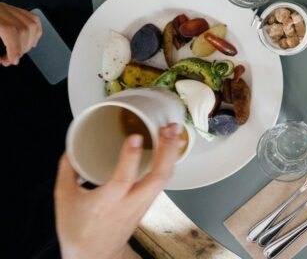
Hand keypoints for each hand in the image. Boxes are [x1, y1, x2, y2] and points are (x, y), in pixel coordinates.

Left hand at [0, 3, 41, 65]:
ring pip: (32, 23)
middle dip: (22, 48)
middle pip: (24, 28)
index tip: (13, 60)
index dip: (15, 47)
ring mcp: (9, 9)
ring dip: (30, 42)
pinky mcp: (14, 9)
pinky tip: (30, 41)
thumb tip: (5, 60)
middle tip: (13, 59)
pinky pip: (33, 19)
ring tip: (20, 52)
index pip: (10, 30)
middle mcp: (2, 10)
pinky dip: (36, 32)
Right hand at [55, 124, 184, 258]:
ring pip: (165, 179)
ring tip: (174, 132)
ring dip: (172, 154)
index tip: (135, 137)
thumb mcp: (64, 199)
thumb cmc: (78, 229)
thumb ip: (67, 171)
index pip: (123, 179)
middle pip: (158, 178)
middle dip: (167, 151)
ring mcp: (143, 204)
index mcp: (106, 203)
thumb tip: (71, 147)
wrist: (94, 255)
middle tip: (169, 129)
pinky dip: (169, 162)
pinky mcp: (148, 203)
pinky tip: (171, 147)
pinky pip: (163, 181)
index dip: (130, 157)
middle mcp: (130, 203)